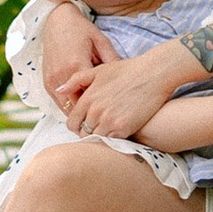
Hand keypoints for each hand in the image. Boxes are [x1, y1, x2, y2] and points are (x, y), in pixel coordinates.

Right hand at [38, 0, 107, 114]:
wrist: (57, 21)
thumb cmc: (82, 30)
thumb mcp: (101, 42)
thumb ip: (112, 61)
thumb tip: (126, 79)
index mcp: (76, 65)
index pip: (91, 96)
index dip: (103, 105)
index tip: (115, 110)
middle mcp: (61, 76)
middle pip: (78, 106)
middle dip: (91, 113)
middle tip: (106, 118)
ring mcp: (52, 81)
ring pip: (66, 108)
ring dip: (80, 112)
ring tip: (95, 115)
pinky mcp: (46, 83)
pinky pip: (59, 103)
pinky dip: (70, 106)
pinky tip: (83, 105)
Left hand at [59, 36, 202, 141]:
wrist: (153, 74)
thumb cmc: (127, 70)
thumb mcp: (99, 70)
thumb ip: (76, 80)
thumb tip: (59, 90)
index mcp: (87, 98)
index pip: (72, 122)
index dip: (77, 124)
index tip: (85, 123)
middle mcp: (95, 111)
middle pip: (83, 132)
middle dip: (88, 130)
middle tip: (98, 126)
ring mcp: (109, 121)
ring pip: (96, 138)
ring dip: (100, 135)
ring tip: (108, 128)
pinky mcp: (123, 129)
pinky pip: (111, 141)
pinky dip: (113, 138)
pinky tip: (119, 130)